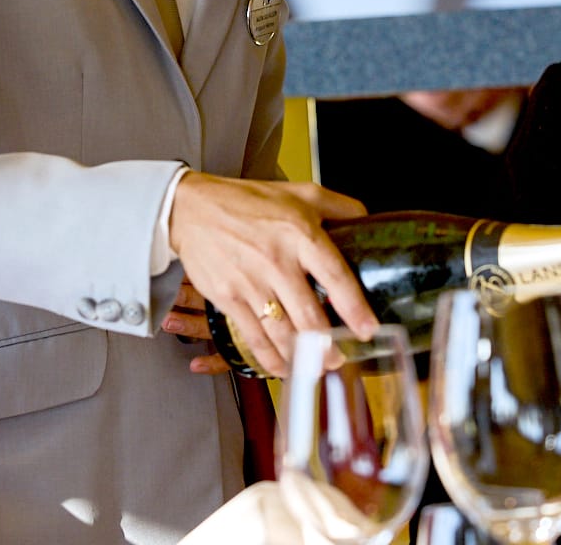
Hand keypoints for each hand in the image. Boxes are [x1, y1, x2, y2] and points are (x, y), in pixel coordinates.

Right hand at [168, 173, 375, 377]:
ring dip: (303, 358)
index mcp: (300, 234)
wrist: (192, 209)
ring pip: (283, 332)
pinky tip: (283, 367)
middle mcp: (277, 261)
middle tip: (341, 359)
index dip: (355, 308)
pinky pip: (254, 336)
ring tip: (318, 368)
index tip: (368, 330)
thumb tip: (367, 221)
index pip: (335, 276)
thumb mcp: (299, 192)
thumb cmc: (246, 201)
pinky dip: (270, 358)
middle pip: (309, 315)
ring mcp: (251, 282)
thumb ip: (338, 206)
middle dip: (328, 346)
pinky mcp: (228, 298)